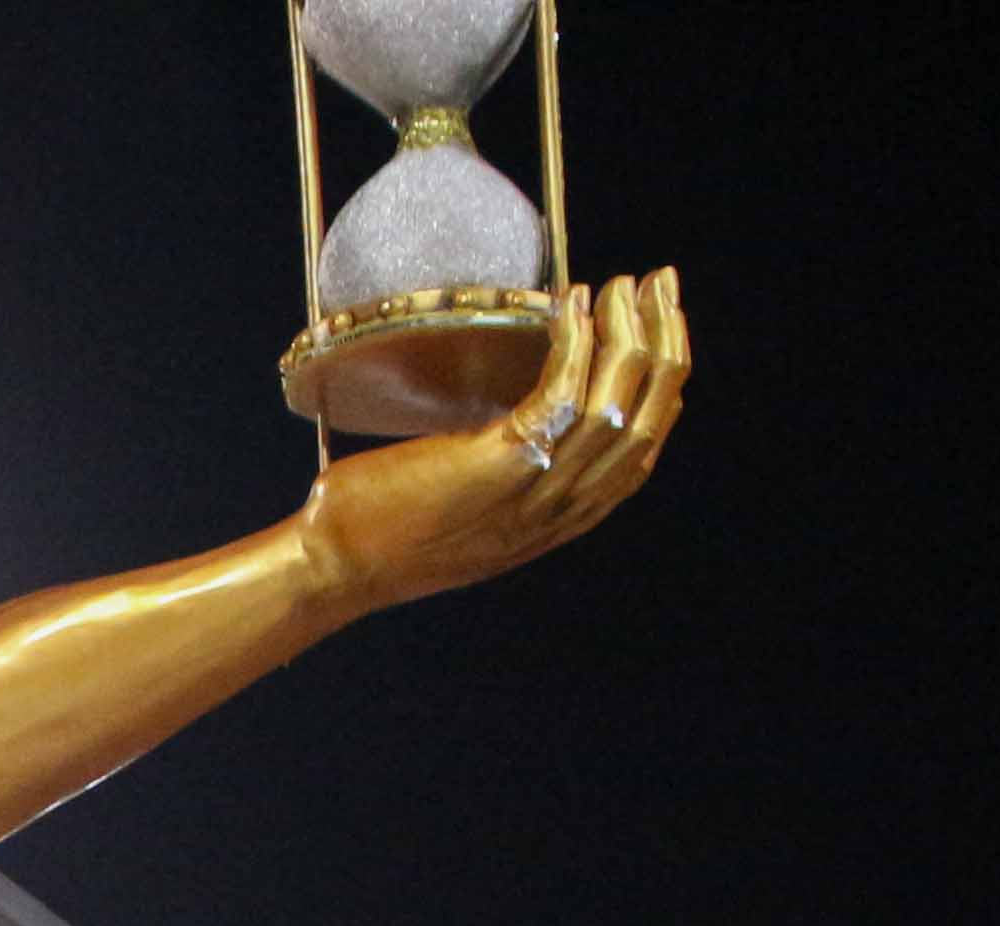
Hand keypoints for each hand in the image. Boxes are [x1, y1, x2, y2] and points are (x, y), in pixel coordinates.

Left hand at [303, 272, 687, 615]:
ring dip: (627, 333)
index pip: (641, 448)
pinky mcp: (499, 467)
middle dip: (664, 342)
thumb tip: (512, 414)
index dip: (662, 382)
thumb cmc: (383, 527)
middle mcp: (559, 511)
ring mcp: (532, 493)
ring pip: (616, 406)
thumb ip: (504, 467)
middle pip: (644, 421)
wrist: (335, 567)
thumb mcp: (468, 502)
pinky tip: (571, 304)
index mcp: (558, 518)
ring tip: (619, 285)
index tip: (660, 326)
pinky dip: (575, 345)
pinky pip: (562, 397)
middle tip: (660, 285)